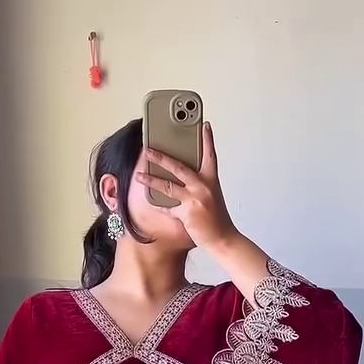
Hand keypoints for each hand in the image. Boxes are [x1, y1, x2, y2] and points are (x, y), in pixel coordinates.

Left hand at [137, 122, 236, 250]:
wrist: (223, 239)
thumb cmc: (218, 219)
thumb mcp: (212, 196)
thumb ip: (200, 185)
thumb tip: (185, 178)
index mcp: (211, 180)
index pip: (210, 156)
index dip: (207, 140)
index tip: (204, 125)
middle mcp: (203, 187)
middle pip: (179, 167)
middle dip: (161, 157)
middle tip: (148, 150)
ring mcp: (194, 200)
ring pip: (168, 186)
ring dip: (151, 180)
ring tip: (139, 175)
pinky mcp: (186, 214)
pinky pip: (167, 207)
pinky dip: (157, 204)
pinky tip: (148, 200)